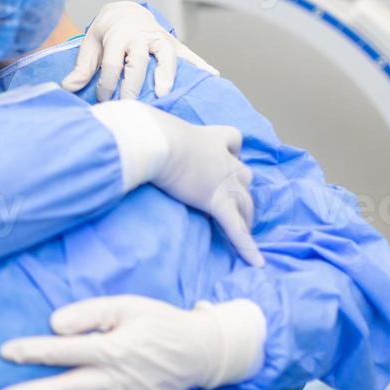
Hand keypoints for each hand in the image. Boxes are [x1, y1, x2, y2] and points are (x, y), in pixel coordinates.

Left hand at [0, 296, 266, 389]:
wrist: (199, 351)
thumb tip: (54, 325)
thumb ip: (88, 314)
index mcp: (110, 349)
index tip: (5, 353)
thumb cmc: (158, 322)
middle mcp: (113, 379)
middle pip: (64, 389)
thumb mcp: (125, 306)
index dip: (32, 352)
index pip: (62, 352)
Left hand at [62, 2, 218, 100]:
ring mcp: (158, 38)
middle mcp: (139, 36)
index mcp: (117, 36)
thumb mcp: (90, 44)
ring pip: (165, 54)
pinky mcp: (173, 43)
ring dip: (166, 72)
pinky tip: (212, 75)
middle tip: (132, 103)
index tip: (104, 101)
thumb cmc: (107, 33)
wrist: (126, 11)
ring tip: (165, 92)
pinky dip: (200, 63)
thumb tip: (68, 87)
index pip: (111, 63)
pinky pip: (188, 54)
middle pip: (137, 60)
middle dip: (134, 83)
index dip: (107, 83)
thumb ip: (82, 66)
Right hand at [146, 109, 262, 266]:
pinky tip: (256, 263)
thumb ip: (155, 131)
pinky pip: (236, 228)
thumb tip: (133, 128)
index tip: (229, 155)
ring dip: (245, 214)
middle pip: (244, 175)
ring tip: (243, 229)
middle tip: (235, 203)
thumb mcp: (157, 126)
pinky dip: (247, 246)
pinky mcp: (218, 203)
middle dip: (241, 189)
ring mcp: (225, 182)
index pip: (233, 139)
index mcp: (210, 137)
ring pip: (246, 202)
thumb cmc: (152, 131)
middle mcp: (225, 160)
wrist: (156, 142)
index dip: (233, 149)